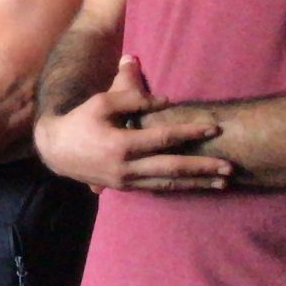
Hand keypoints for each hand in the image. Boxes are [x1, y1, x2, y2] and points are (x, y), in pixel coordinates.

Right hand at [33, 56, 229, 192]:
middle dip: (203, 168)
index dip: (189, 133)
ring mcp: (126, 181)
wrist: (55, 150)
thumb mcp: (101, 102)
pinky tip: (198, 186)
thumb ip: (132, 97)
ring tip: (223, 183)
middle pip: (172, 168)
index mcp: (120, 145)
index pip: (163, 138)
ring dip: (197, 183)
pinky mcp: (125, 187)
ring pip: (168, 184)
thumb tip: (166, 100)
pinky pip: (157, 188)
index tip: (213, 129)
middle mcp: (125, 167)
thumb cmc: (79, 121)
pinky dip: (179, 187)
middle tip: (230, 167)